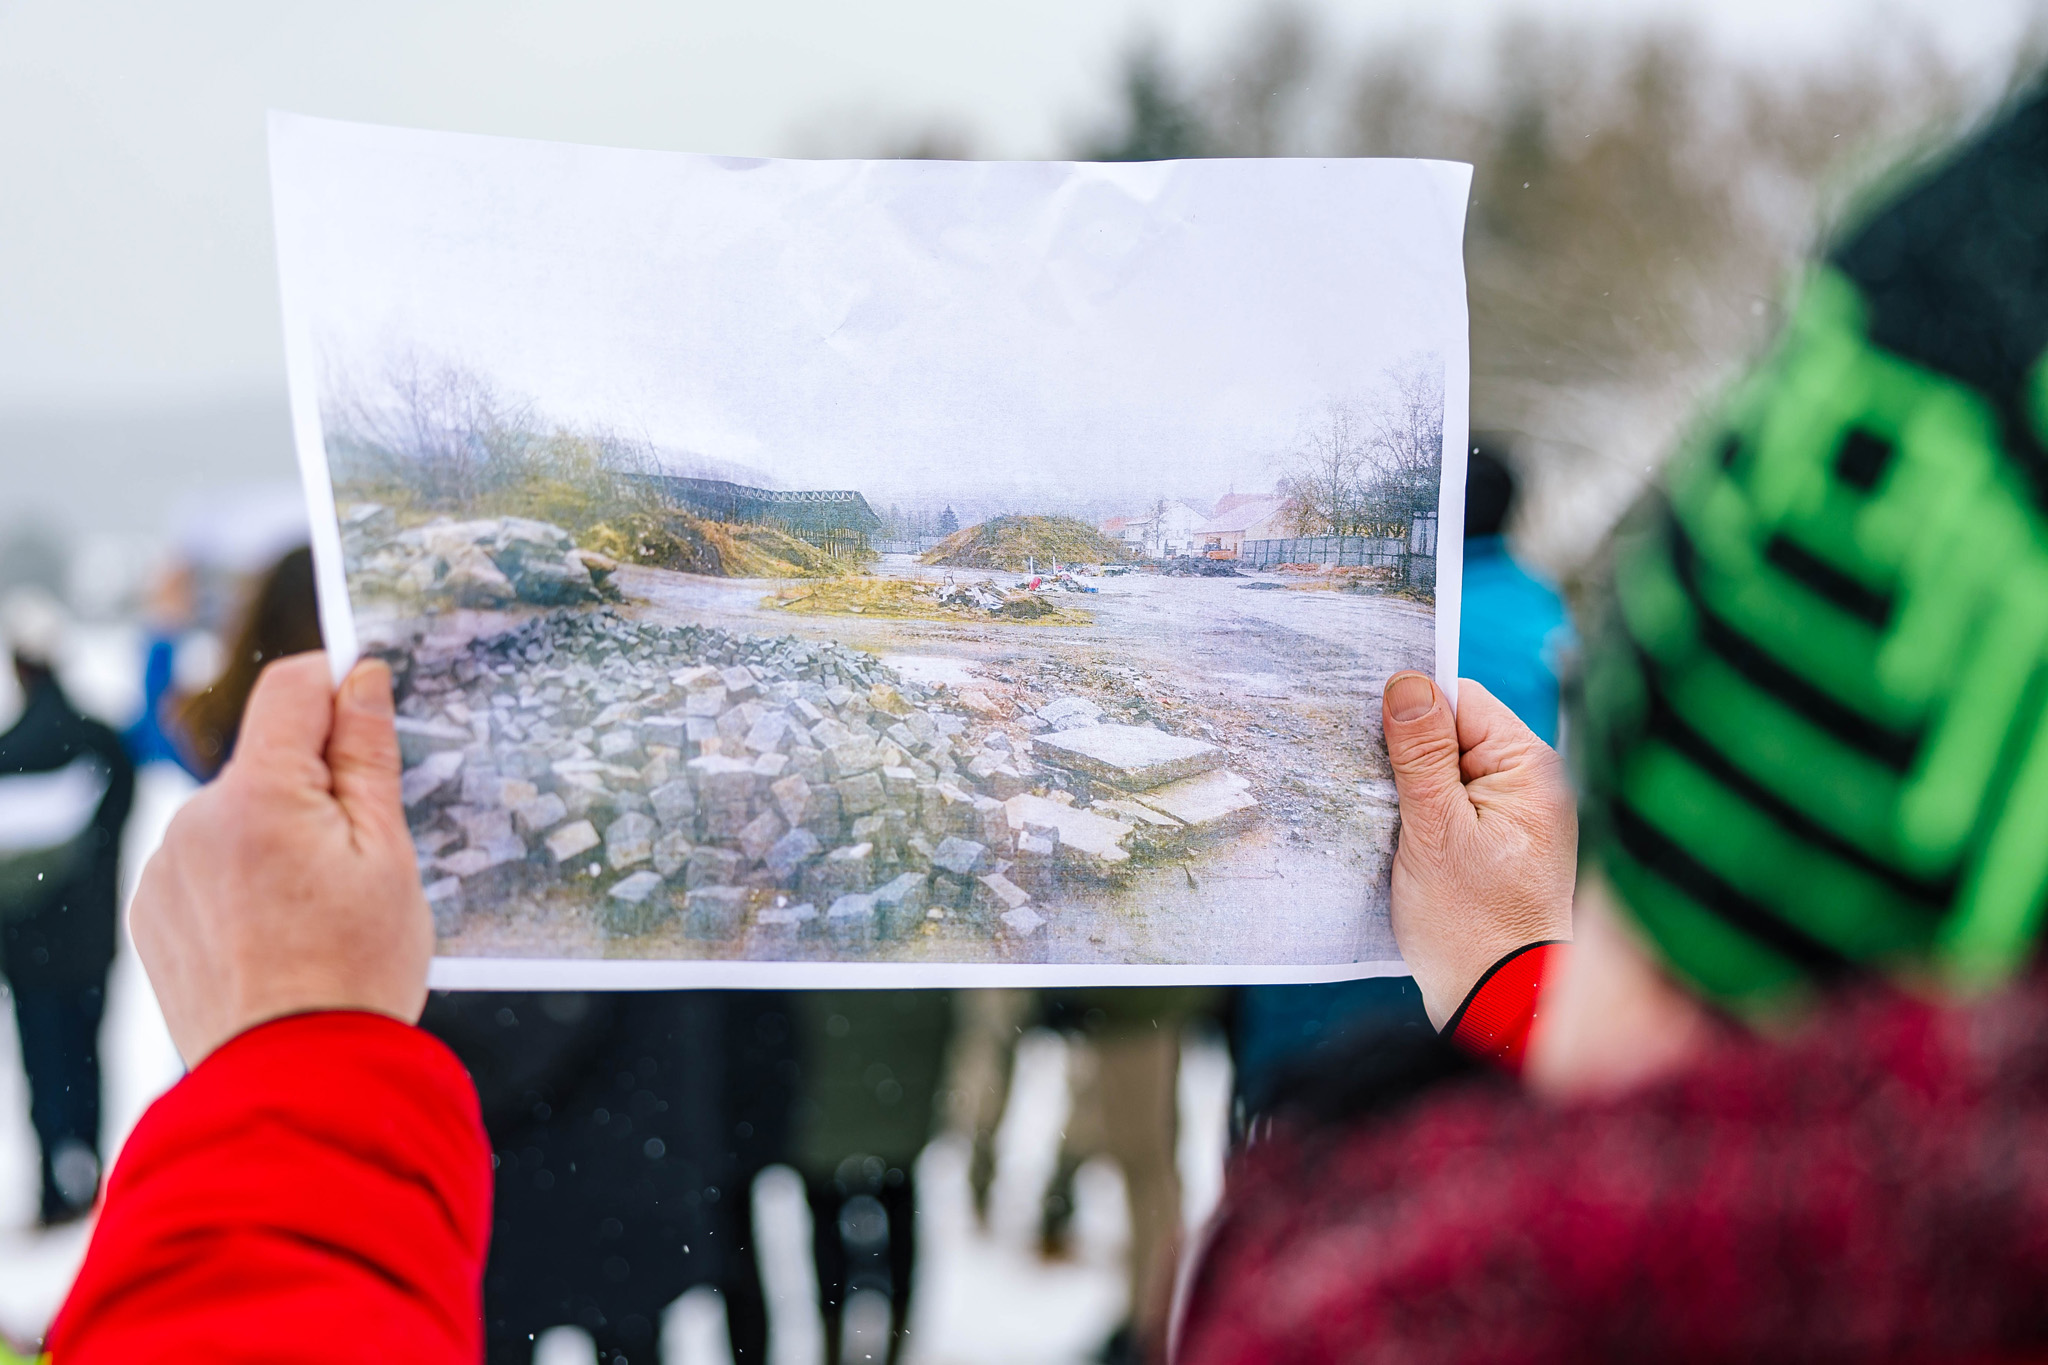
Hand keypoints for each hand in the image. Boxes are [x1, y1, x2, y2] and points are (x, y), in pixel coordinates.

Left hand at [130, 654, 430, 1065]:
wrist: (295, 1080)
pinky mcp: (153, 910)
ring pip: (238, 814)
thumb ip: (369, 757)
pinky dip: (245, 879)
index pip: (291, 688)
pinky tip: (279, 932)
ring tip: (318, 911)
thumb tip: (361, 678)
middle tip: (363, 859)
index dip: (339, 689)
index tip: (374, 720)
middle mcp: (194, 820)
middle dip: (318, 787)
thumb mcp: (389, 855)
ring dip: (279, 836)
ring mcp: (165, 867)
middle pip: (268, 760)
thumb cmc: (356, 972)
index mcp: (257, 796)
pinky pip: (207, 864)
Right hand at [1381, 673, 1577, 1027]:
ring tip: (1383, 816)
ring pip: (1446, 769)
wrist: (1499, 1003)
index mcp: (1529, 768)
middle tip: (1368, 781)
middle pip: (1453, 731)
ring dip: (1409, 786)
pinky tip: (1398, 836)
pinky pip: (1451, 804)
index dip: (1411, 709)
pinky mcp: (1497, 843)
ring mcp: (1515, 814)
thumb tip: (1407, 682)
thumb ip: (1420, 754)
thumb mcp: (1433, 830)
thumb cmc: (1471, 924)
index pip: (1461, 699)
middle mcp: (1531, 783)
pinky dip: (1420, 813)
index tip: (1367, 731)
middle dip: (1406, 751)